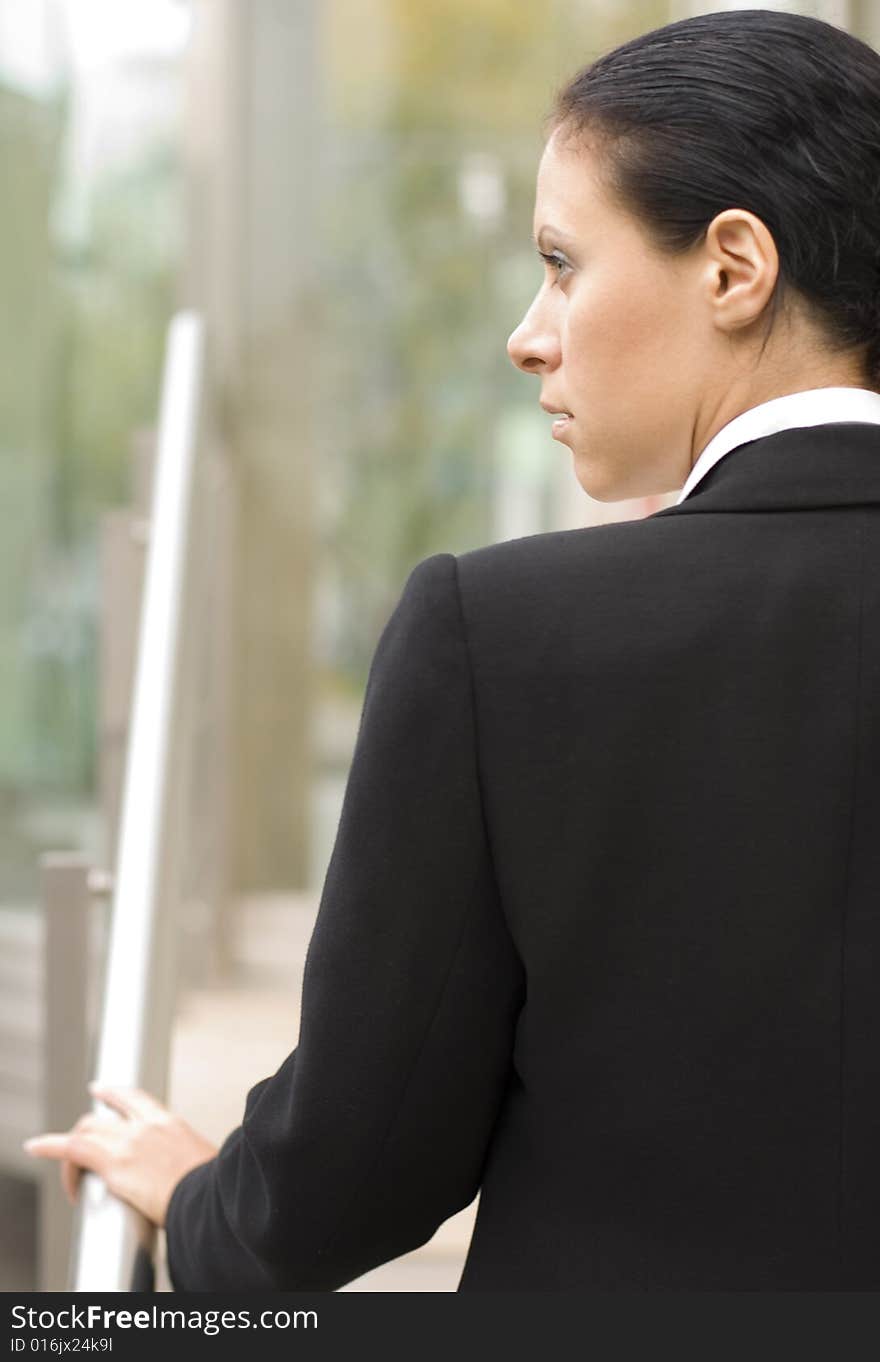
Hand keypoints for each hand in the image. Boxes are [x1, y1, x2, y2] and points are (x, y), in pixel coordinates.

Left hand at [22, 1083, 218, 1227]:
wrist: (212, 1197)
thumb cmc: (214, 1188)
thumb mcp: (205, 1164)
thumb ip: (191, 1162)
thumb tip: (197, 1177)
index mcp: (169, 1124)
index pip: (135, 1099)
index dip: (113, 1094)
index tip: (100, 1091)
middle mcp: (146, 1126)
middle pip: (103, 1114)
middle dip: (85, 1125)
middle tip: (74, 1139)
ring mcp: (129, 1141)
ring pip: (86, 1130)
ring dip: (68, 1146)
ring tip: (61, 1163)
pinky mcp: (114, 1162)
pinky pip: (72, 1148)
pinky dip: (50, 1147)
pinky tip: (35, 1147)